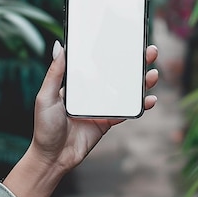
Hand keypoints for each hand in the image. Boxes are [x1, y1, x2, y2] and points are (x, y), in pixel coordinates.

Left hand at [3, 41, 157, 196]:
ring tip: (153, 73)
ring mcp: (102, 106)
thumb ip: (55, 73)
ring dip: (143, 82)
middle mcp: (92, 91)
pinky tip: (150, 99)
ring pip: (127, 90)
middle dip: (136, 62)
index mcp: (78, 82)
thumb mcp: (45, 96)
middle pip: (118, 73)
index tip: (126, 39)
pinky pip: (127, 111)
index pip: (98, 61)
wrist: (52, 158)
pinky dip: (140, 105)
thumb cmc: (44, 126)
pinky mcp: (108, 121)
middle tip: (150, 51)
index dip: (113, 50)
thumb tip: (60, 46)